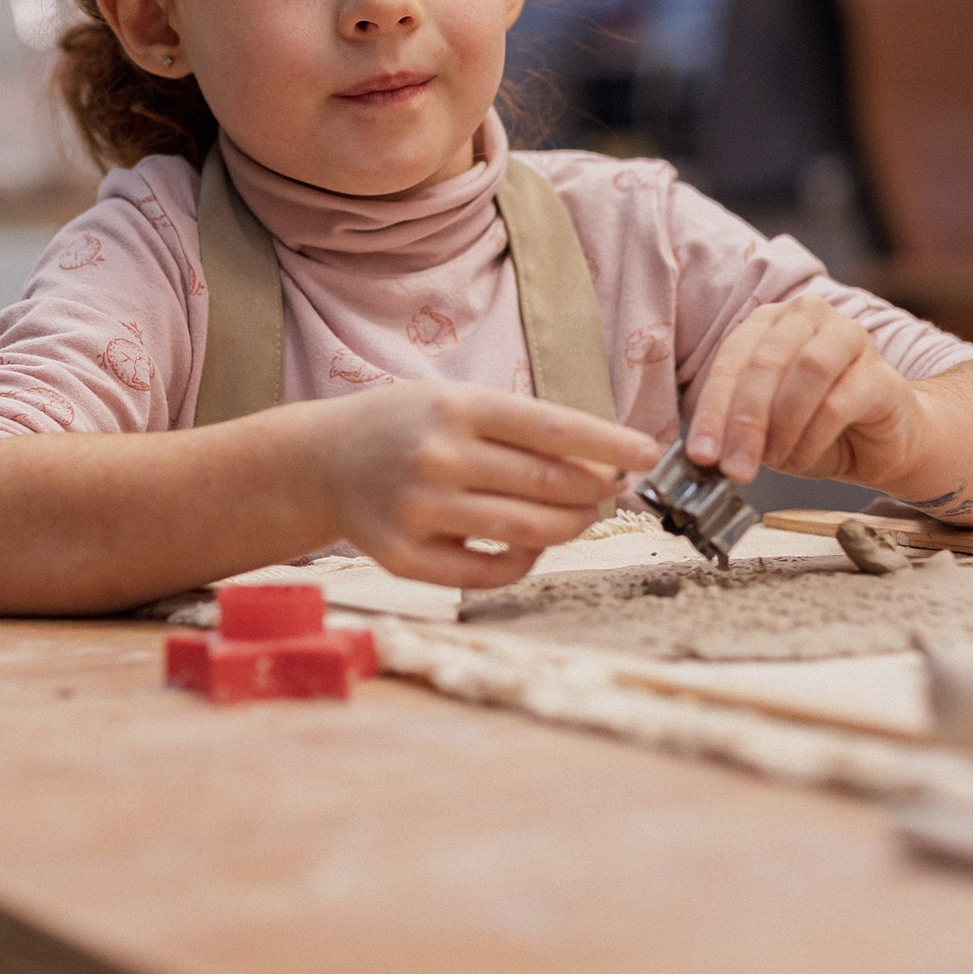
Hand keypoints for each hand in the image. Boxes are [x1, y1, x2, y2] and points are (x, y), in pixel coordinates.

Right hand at [311, 380, 661, 587]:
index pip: (553, 428)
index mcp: (458, 406)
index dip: (609, 444)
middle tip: (609, 490)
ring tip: (578, 516)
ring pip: (527, 532)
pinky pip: (489, 573)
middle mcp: (438, 456)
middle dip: (594, 491)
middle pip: (549, 485)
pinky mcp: (404, 558)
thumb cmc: (409, 424)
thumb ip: (523, 429)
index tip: (649, 453)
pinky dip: (524, 562)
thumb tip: (604, 465)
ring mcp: (419, 510)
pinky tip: (529, 546)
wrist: (324, 461)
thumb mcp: (459, 400)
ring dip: (569, 526)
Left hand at [684, 295, 924, 490]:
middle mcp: (808, 317)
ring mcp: (849, 338)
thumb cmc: (815, 426)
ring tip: (775, 460)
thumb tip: (704, 452)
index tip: (701, 454)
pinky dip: (813, 437)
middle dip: (745, 421)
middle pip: (766, 361)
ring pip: (806, 369)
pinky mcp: (881, 374)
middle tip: (735, 467)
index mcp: (769, 321)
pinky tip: (802, 459)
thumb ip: (736, 429)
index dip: (712, 409)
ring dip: (782, 424)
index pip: (731, 359)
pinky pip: (840, 401)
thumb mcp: (765, 427)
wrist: (880, 445)